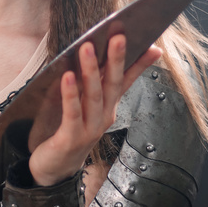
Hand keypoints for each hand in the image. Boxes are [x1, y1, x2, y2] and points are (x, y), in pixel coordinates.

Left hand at [27, 34, 161, 185]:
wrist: (53, 170)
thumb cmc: (65, 133)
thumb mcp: (80, 105)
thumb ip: (85, 84)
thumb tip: (87, 54)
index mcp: (107, 108)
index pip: (126, 81)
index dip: (139, 64)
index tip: (154, 47)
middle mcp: (103, 117)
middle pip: (113, 84)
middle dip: (116, 59)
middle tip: (119, 36)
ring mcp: (89, 129)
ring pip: (94, 96)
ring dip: (91, 70)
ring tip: (88, 47)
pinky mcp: (71, 138)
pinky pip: (72, 113)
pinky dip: (71, 94)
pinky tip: (67, 76)